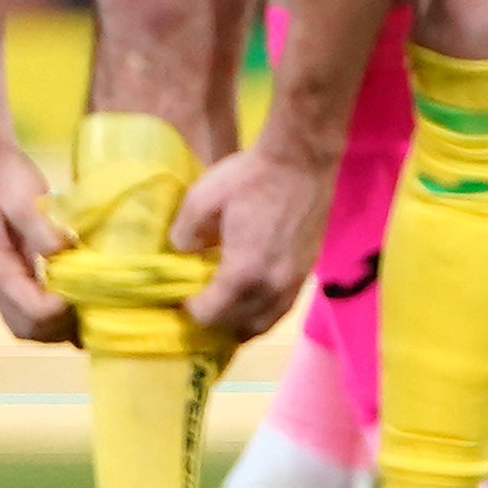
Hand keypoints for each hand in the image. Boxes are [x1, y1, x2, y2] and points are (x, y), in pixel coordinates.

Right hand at [0, 139, 74, 341]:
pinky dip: (51, 317)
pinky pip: (26, 313)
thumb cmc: (5, 179)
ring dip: (57, 327)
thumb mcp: (25, 198)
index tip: (91, 289)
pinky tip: (75, 304)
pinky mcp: (3, 281)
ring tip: (89, 309)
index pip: (32, 310)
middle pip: (26, 329)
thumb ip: (43, 230)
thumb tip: (66, 255)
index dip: (64, 308)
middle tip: (95, 307)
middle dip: (62, 326)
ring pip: (25, 327)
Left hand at [173, 142, 331, 338]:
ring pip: (264, 323)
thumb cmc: (250, 177)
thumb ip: (185, 234)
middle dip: (215, 323)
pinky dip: (263, 313)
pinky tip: (252, 300)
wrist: (302, 160)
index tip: (181, 297)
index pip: (210, 314)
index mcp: (243, 272)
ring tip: (224, 312)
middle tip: (200, 307)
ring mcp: (293, 281)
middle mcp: (271, 286)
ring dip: (240, 324)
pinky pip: (282, 308)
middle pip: (238, 327)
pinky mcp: (306, 271)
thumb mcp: (202, 199)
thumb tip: (183, 253)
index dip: (190, 311)